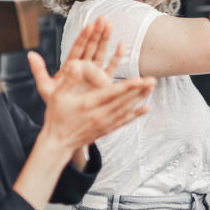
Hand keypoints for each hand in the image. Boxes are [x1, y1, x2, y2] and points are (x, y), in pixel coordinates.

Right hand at [27, 18, 153, 152]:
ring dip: (140, 99)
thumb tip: (74, 65)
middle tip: (153, 80)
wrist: (58, 144)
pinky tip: (145, 108)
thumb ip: (68, 80)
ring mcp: (104, 123)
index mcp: (88, 104)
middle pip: (124, 101)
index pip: (112, 93)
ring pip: (126, 110)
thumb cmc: (56, 117)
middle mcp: (99, 115)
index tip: (140, 79)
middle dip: (139, 90)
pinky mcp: (106, 129)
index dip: (127, 86)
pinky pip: (124, 121)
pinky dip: (135, 114)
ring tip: (151, 89)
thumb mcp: (57, 96)